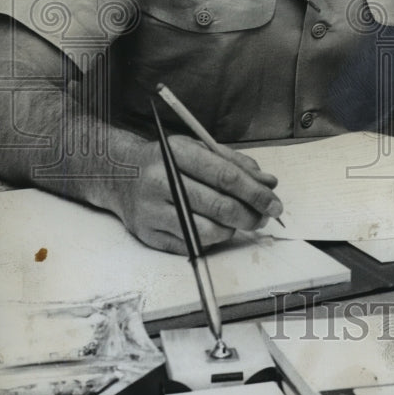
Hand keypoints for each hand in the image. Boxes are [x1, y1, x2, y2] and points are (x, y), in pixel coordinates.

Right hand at [108, 136, 281, 253]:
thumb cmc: (167, 161)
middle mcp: (161, 181)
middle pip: (218, 206)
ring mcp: (152, 211)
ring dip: (232, 229)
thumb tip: (268, 183)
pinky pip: (191, 245)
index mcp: (177, 154)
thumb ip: (235, 164)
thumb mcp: (198, 149)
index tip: (274, 202)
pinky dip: (211, 240)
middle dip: (250, 215)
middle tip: (265, 216)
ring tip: (239, 221)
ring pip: (207, 230)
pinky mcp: (148, 234)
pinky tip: (215, 228)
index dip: (255, 192)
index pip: (226, 177)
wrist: (119, 174)